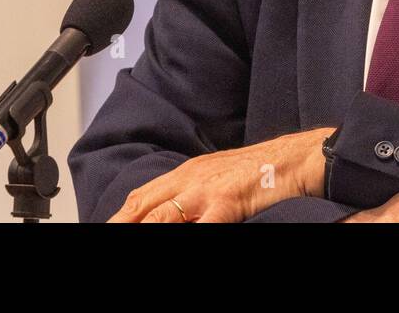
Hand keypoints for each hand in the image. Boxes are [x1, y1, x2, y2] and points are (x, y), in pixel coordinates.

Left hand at [108, 126, 334, 222]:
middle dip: (123, 224)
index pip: (143, 195)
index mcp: (187, 172)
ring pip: (161, 217)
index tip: (110, 225)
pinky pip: (200, 227)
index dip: (123, 215)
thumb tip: (169, 214)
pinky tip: (178, 238)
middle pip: (144, 206)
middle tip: (106, 234)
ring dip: (146, 228)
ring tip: (130, 240)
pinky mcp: (226, 203)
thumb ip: (191, 191)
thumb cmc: (258, 171)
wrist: (292, 158)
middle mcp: (190, 179)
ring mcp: (206, 191)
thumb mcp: (217, 176)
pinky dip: (187, 234)